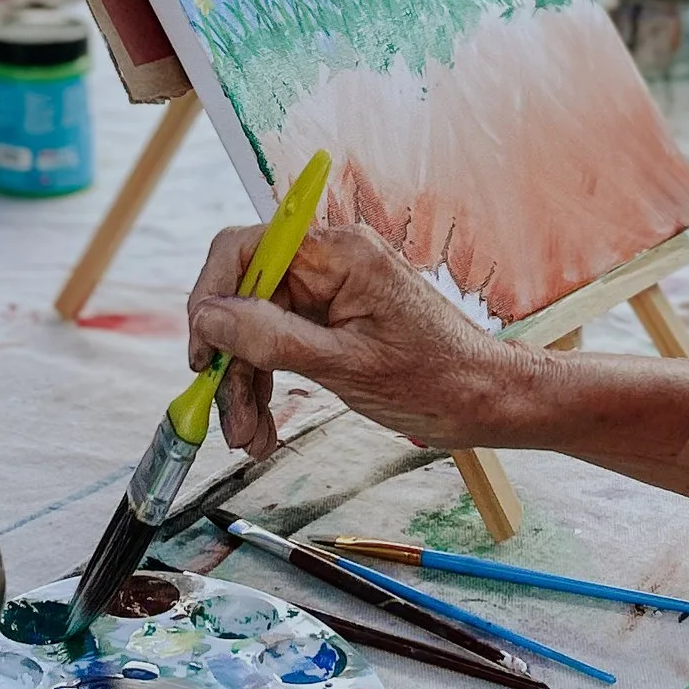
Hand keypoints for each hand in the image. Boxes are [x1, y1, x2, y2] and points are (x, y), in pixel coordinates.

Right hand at [186, 221, 541, 455]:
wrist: (486, 402)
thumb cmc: (435, 379)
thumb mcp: (344, 365)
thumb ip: (271, 338)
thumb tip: (209, 317)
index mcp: (337, 253)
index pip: (244, 249)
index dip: (209, 296)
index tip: (202, 354)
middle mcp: (329, 262)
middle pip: (244, 299)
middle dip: (231, 363)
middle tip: (228, 421)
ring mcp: (330, 292)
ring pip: (256, 329)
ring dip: (246, 384)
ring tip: (250, 439)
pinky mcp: (333, 320)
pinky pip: (280, 344)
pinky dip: (268, 384)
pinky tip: (265, 428)